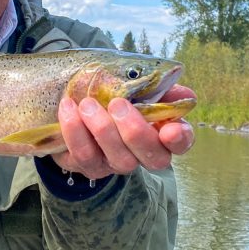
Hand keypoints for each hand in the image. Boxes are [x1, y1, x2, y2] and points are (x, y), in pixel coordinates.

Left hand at [50, 84, 195, 179]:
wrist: (74, 108)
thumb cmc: (111, 95)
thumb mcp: (133, 85)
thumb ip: (155, 85)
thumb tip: (177, 83)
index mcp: (160, 132)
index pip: (180, 142)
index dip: (180, 139)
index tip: (171, 129)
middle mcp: (142, 154)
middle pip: (153, 157)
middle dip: (135, 131)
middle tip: (117, 103)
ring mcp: (115, 163)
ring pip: (118, 158)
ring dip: (102, 129)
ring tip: (87, 104)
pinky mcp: (89, 166)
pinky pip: (84, 155)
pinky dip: (75, 130)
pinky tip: (68, 107)